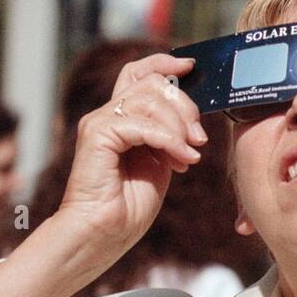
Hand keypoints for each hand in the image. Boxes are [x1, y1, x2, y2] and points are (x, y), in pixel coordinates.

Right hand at [54, 53, 207, 270]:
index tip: (190, 68)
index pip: (138, 73)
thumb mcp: (158, 163)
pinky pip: (142, 124)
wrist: (101, 234)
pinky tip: (179, 162)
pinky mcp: (96, 134)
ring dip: (179, 126)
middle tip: (199, 138)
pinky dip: (168, 141)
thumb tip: (191, 122)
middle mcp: (107, 115)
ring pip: (150, 98)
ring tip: (189, 156)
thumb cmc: (127, 207)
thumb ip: (168, 137)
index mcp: (120, 118)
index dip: (164, 63)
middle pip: (152, 82)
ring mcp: (99, 122)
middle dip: (185, 105)